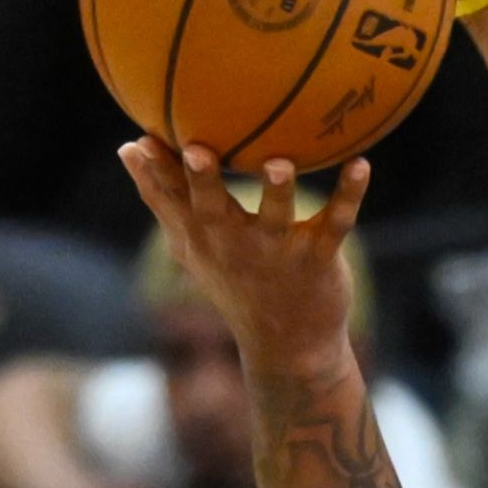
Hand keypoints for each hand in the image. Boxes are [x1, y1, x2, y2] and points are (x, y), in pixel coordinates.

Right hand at [117, 139, 369, 363]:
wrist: (288, 346)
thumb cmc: (235, 281)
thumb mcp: (191, 246)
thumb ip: (162, 198)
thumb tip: (126, 147)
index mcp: (204, 237)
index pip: (173, 202)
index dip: (156, 174)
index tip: (141, 141)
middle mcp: (236, 244)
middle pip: (215, 209)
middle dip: (204, 182)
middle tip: (196, 150)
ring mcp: (278, 252)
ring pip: (277, 217)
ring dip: (280, 191)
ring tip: (280, 166)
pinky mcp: (318, 259)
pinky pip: (335, 223)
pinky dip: (349, 195)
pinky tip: (361, 166)